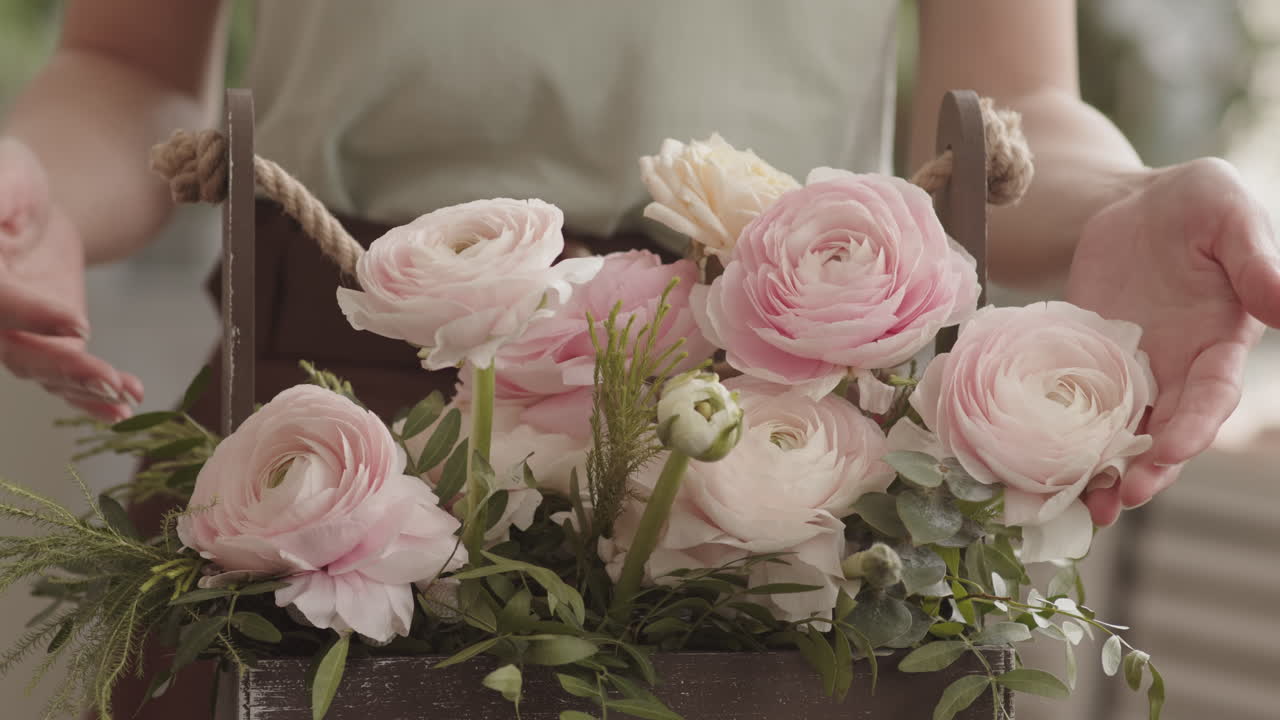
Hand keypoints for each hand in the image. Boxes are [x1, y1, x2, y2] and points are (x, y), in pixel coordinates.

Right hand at [0, 138, 142, 420]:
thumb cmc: (11, 181)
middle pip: (17, 349)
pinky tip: (128, 402)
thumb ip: (2, 201)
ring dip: (85, 387)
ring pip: (43, 370)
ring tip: (124, 394)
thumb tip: (3, 221)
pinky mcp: (46, 346)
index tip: (78, 322)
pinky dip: (95, 394)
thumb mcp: (6, 178)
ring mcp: (15, 336)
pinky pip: (66, 377)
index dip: (31, 315)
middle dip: (64, 368)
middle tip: (107, 378)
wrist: (32, 205)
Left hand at [1066, 158, 1279, 524]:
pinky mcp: (1087, 364)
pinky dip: (1062, 436)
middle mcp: (1178, 369)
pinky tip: (1039, 465)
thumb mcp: (1230, 216)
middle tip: (1123, 495)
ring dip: (1104, 469)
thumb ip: (1257, 260)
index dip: (1195, 425)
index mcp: (1220, 343)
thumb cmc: (1198, 203)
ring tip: (1085, 504)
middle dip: (1148, 467)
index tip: (1173, 450)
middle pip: (1167, 430)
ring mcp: (1131, 371)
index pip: (1212, 394)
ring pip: (1122, 432)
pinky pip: (1075, 406)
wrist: (1135, 204)